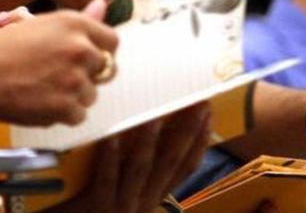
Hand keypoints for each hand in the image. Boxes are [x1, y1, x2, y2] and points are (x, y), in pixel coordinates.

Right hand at [0, 0, 118, 124]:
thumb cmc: (5, 47)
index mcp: (75, 24)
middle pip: (106, 69)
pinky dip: (63, 113)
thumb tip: (103, 3)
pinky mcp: (67, 107)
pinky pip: (78, 114)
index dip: (99, 51)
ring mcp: (75, 80)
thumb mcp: (44, 24)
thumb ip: (81, 19)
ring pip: (91, 94)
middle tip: (59, 75)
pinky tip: (42, 101)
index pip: (112, 41)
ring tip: (45, 87)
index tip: (85, 58)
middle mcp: (81, 49)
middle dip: (87, 74)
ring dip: (74, 95)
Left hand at [56, 103, 211, 212]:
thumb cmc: (98, 204)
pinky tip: (110, 137)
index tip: (208, 112)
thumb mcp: (127, 188)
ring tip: (153, 113)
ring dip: (149, 139)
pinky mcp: (99, 207)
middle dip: (186, 131)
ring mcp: (124, 205)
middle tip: (195, 103)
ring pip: (141, 168)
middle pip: (172, 162)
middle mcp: (147, 200)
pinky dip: (109, 157)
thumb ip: (138, 165)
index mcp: (157, 195)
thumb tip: (152, 123)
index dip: (200, 140)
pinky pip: (106, 179)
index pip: (187, 166)